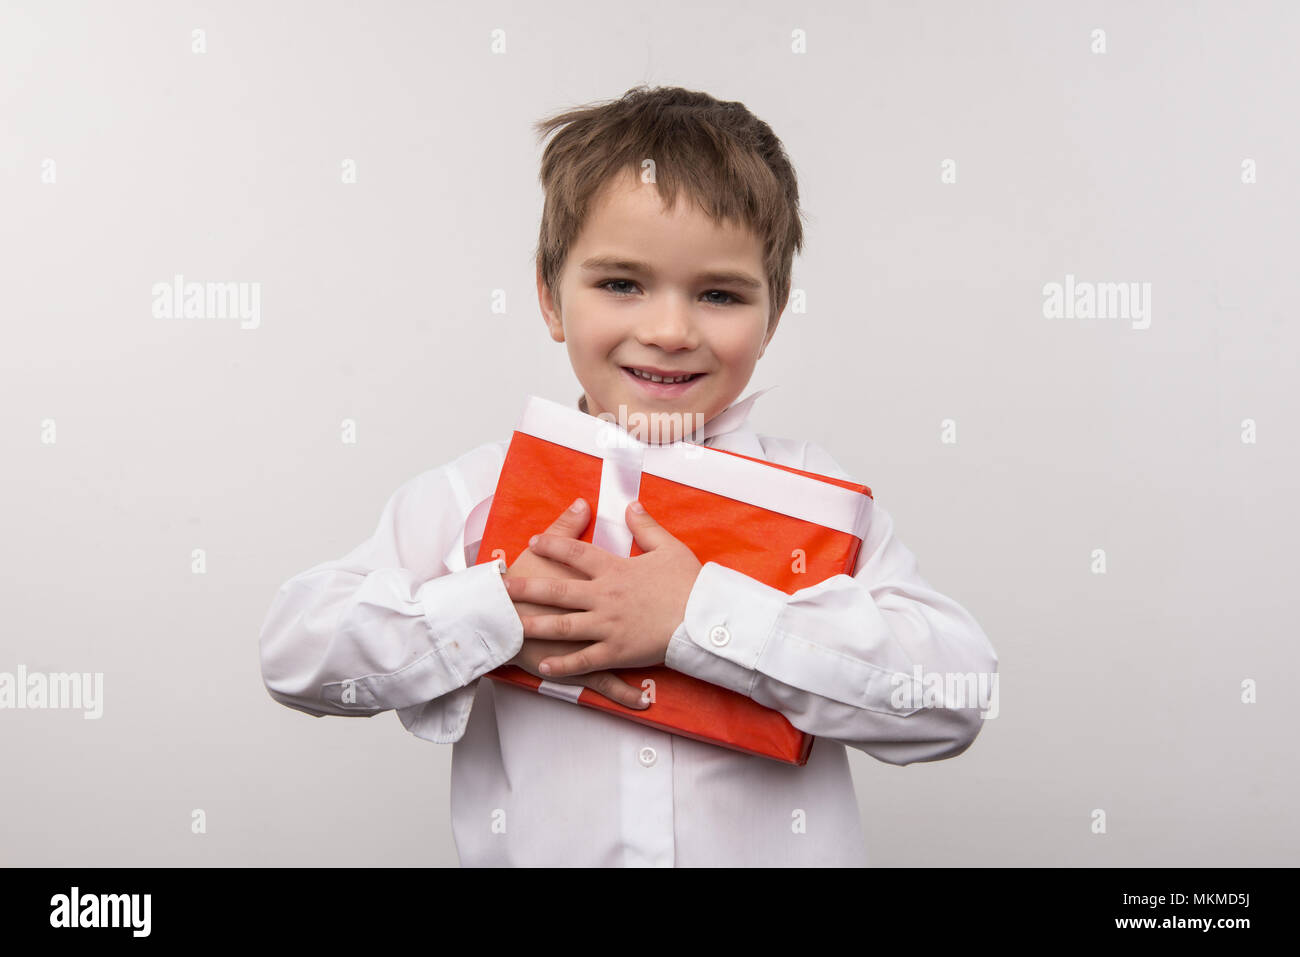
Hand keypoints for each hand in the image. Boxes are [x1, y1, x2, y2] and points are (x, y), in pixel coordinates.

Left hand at [503, 499, 702, 678]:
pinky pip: (584, 660)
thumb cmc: (690, 583)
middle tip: (503, 586)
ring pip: (563, 627)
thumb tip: (631, 504)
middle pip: (558, 591)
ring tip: (512, 625)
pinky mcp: (617, 652)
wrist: (705, 619)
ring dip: (535, 626)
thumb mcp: (669, 548)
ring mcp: (608, 626)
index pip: (577, 553)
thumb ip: (646, 527)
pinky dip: (563, 665)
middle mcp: (605, 597)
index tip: (535, 540)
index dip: (554, 545)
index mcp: (616, 570)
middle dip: (527, 588)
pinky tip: (544, 666)